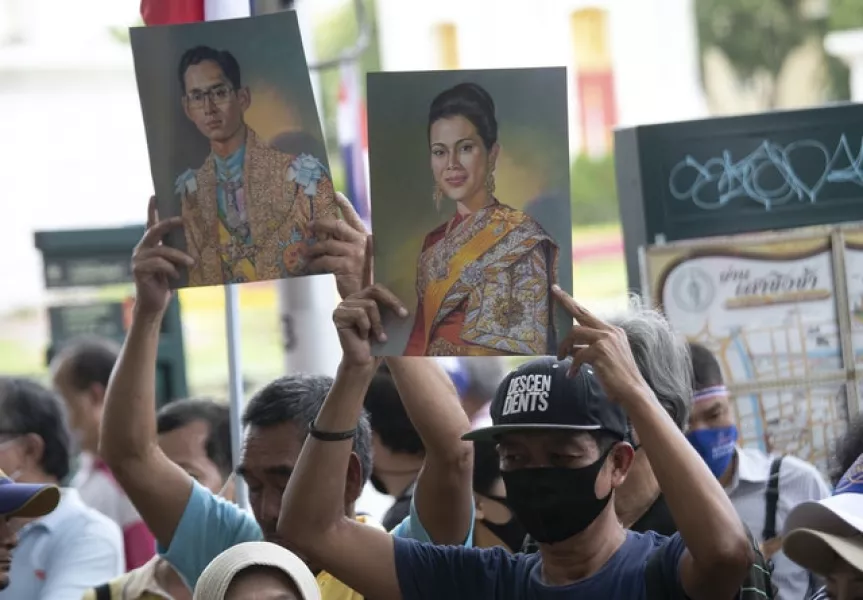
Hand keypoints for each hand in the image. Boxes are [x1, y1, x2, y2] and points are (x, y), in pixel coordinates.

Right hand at [131, 197, 193, 316]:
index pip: (150, 224)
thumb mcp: (176, 264)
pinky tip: (176, 276)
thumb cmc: (168, 283)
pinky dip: (170, 268)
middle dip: (168, 224)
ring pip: (161, 250)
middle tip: (182, 220)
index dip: (151, 210)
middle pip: (153, 231)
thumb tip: (198, 241)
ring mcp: (138, 259)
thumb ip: (179, 252)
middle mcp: (142, 249)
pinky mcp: (138, 270)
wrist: (155, 303)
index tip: (154, 196)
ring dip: (178, 256)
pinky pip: (157, 263)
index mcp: (151, 245)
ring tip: (192, 263)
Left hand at [308, 192, 367, 297]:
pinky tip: (309, 267)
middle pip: (337, 225)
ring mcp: (355, 253)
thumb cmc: (362, 279)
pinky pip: (324, 260)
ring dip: (313, 248)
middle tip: (308, 226)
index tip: (335, 194)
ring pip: (327, 244)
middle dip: (320, 224)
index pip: (353, 217)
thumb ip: (345, 244)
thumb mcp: (356, 257)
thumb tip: (324, 234)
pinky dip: (314, 264)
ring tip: (305, 253)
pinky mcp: (346, 266)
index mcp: (366, 238)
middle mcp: (362, 242)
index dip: (344, 205)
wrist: (367, 298)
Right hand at [333, 237, 407, 365]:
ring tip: (377, 337)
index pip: (368, 271)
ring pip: (370, 305)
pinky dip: (368, 328)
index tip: (371, 236)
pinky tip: (363, 337)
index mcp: (366, 294)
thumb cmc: (378, 342)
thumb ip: (390, 305)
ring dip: (378, 325)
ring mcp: (344, 304)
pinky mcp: (338, 314)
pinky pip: (361, 314)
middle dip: (392, 303)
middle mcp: (353, 295)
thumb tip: (405, 293)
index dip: (369, 253)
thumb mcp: (388, 320)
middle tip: (403, 316)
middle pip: (376, 290)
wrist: (365, 360)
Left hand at [552, 285, 651, 405]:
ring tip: (561, 358)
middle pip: (581, 312)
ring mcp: (606, 340)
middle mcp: (610, 331)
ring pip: (574, 333)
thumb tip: (569, 347)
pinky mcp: (600, 351)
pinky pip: (577, 355)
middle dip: (566, 301)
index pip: (588, 313)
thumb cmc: (617, 377)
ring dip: (564, 346)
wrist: (633, 391)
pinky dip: (573, 366)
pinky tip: (573, 374)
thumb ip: (588, 348)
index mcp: (613, 331)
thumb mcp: (603, 358)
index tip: (559, 291)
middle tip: (554, 291)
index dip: (572, 302)